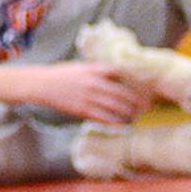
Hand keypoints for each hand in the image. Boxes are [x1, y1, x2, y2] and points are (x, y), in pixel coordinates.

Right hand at [34, 62, 151, 124]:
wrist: (42, 84)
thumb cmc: (65, 74)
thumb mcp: (84, 67)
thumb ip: (101, 71)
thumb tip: (121, 75)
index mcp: (95, 69)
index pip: (121, 74)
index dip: (135, 81)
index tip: (146, 87)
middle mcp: (94, 83)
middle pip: (122, 93)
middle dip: (137, 101)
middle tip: (148, 106)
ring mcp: (88, 97)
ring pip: (115, 106)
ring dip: (129, 112)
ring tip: (138, 115)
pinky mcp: (82, 110)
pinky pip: (103, 117)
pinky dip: (116, 122)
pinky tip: (124, 125)